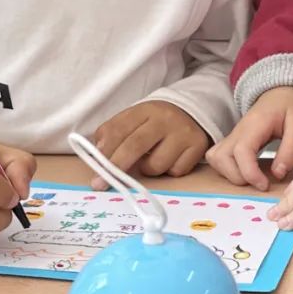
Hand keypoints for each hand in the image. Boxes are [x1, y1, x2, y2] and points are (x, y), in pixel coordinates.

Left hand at [89, 101, 209, 188]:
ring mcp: (182, 132)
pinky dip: (169, 171)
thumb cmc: (155, 122)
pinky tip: (170, 159)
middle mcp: (164, 119)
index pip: (119, 130)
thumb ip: (113, 133)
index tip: (95, 170)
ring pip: (156, 165)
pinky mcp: (197, 146)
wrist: (192, 112)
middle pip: (135, 146)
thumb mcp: (134, 120)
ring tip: (151, 160)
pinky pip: (176, 171)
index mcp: (144, 109)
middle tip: (101, 184)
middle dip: (116, 167)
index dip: (104, 152)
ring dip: (147, 170)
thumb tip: (98, 156)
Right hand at [206, 87, 292, 190]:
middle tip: (260, 182)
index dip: (250, 173)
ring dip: (229, 174)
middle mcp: (239, 130)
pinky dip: (226, 168)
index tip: (265, 185)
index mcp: (255, 125)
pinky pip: (218, 156)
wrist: (285, 90)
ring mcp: (233, 134)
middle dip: (238, 177)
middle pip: (221, 158)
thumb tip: (277, 174)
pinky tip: (245, 171)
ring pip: (215, 158)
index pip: (241, 152)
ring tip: (252, 177)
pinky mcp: (233, 139)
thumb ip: (290, 150)